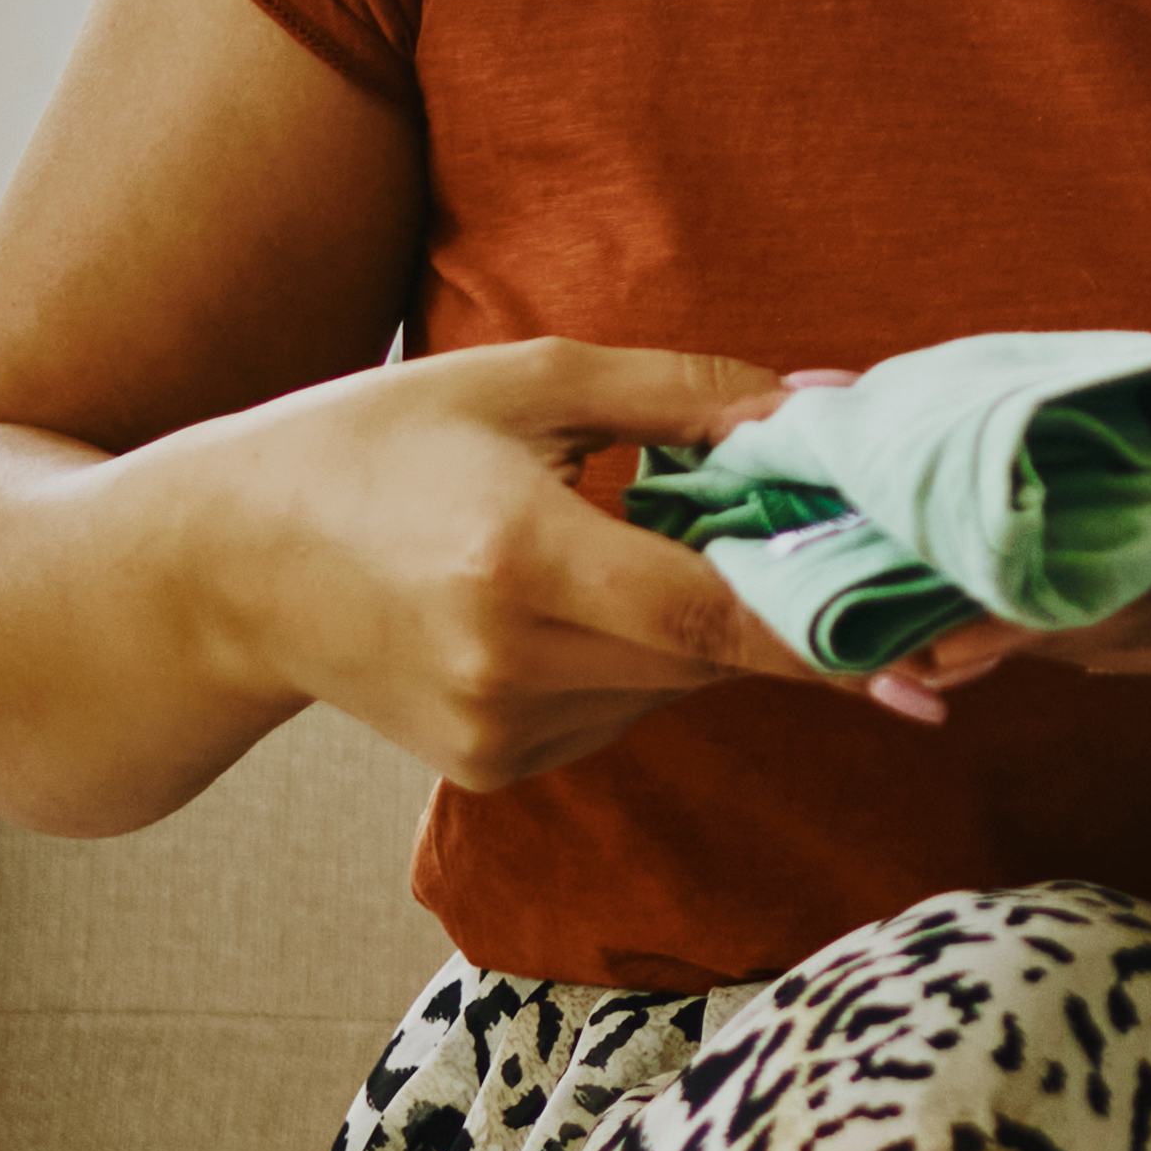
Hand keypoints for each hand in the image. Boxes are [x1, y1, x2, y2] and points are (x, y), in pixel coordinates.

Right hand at [170, 334, 983, 784]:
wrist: (221, 567)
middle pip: (712, 652)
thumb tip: (825, 406)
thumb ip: (684, 397)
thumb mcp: (524, 380)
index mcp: (520, 560)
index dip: (830, 622)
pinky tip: (562, 600)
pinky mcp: (494, 771)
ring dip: (696, 622)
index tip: (929, 625)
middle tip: (823, 531)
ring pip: (674, 686)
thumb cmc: (374, 443)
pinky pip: (621, 711)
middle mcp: (512, 667)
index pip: (715, 614)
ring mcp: (499, 734)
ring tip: (624, 537)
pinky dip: (633, 659)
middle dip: (777, 596)